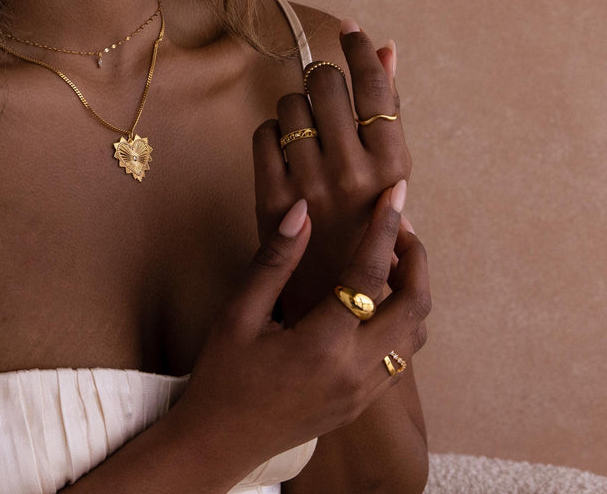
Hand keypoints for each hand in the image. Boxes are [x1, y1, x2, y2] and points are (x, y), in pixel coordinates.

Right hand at [168, 187, 429, 487]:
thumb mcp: (239, 314)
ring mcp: (364, 391)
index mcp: (323, 345)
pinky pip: (402, 356)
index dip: (384, 228)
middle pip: (414, 306)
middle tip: (398, 224)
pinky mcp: (363, 403)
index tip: (395, 193)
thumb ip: (275, 261)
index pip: (368, 275)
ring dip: (413, 290)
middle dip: (415, 258)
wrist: (220, 441)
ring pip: (416, 334)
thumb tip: (302, 212)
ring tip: (389, 257)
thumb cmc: (223, 375)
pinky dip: (403, 320)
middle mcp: (355, 370)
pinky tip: (375, 299)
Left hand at [254, 20, 409, 321]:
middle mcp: (352, 172)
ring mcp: (310, 185)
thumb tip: (386, 47)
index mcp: (392, 166)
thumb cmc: (371, 228)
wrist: (339, 302)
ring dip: (296, 107)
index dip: (359, 49)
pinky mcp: (272, 199)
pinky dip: (271, 133)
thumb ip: (387, 111)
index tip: (349, 30)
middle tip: (326, 96)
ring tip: (307, 131)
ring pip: (291, 104)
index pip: (374, 85)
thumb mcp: (392, 173)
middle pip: (327, 85)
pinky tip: (284, 149)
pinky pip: (263, 134)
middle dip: (324, 82)